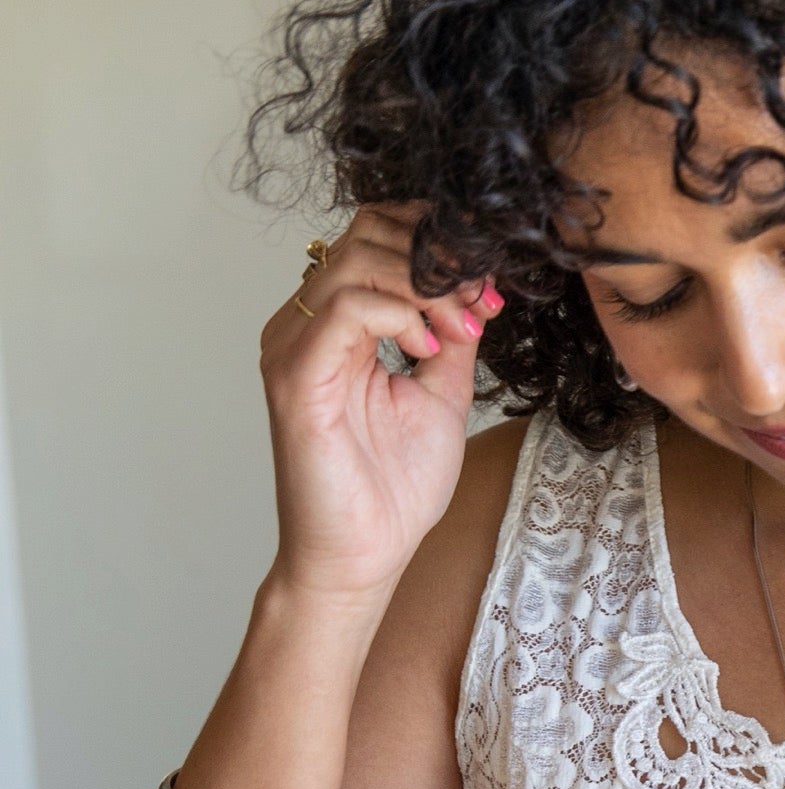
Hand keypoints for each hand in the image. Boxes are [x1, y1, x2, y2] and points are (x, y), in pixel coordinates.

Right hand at [258, 203, 504, 600]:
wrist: (365, 556)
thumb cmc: (394, 490)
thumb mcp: (443, 395)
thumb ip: (453, 336)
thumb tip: (476, 287)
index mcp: (337, 326)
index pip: (375, 237)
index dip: (434, 245)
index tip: (486, 286)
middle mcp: (307, 326)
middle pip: (364, 232)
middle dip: (435, 258)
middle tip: (479, 301)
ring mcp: (295, 346)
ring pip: (356, 260)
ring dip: (425, 286)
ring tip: (459, 331)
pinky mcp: (295, 375)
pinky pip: (346, 308)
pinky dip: (400, 315)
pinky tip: (427, 350)